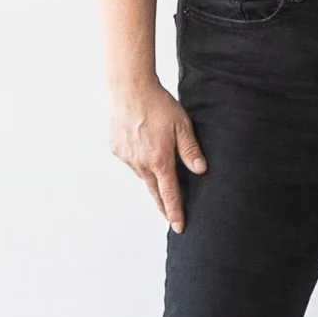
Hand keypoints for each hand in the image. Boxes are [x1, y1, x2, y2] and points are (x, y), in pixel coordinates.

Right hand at [109, 76, 205, 230]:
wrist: (129, 89)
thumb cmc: (158, 105)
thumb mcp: (182, 126)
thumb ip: (191, 151)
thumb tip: (200, 170)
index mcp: (159, 161)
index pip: (170, 194)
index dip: (175, 212)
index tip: (178, 227)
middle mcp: (140, 163)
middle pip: (154, 191)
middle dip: (163, 206)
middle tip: (170, 217)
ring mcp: (126, 157)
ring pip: (142, 176)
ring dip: (152, 181)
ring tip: (160, 181)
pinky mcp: (117, 149)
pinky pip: (131, 162)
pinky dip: (139, 163)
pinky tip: (144, 152)